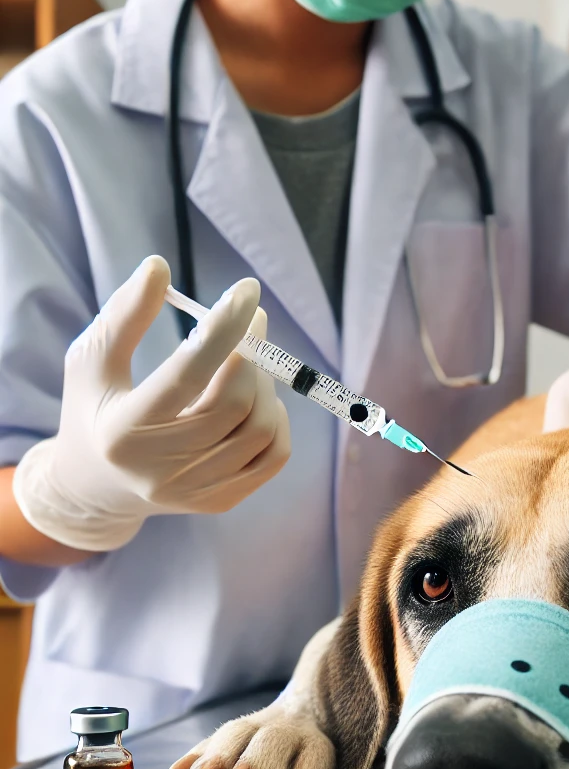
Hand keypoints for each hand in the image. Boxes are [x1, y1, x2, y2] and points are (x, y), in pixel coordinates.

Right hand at [13, 256, 290, 551]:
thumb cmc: (95, 409)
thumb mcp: (92, 360)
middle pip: (233, 405)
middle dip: (253, 354)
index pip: (188, 375)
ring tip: (249, 363)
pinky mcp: (220, 502)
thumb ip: (124, 315)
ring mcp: (193, 492)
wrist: (95, 485)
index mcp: (123, 432)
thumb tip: (159, 267)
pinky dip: (276, 420)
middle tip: (252, 322)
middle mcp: (159, 469)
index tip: (246, 291)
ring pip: (260, 430)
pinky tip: (255, 402)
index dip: (224, 329)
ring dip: (265, 385)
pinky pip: (274, 456)